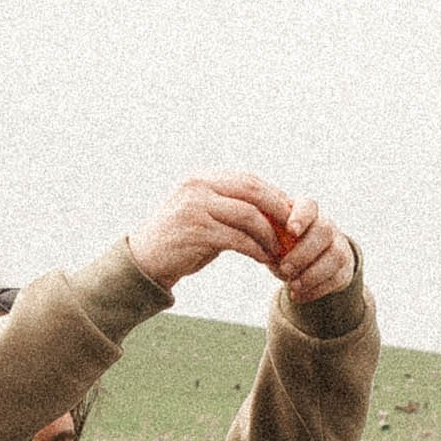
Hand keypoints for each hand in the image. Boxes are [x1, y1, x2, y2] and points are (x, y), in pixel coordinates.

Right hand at [129, 175, 356, 304]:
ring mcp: (196, 208)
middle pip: (252, 191)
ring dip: (269, 234)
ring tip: (279, 249)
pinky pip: (238, 239)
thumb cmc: (179, 240)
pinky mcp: (197, 232)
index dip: (273, 195)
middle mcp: (198, 187)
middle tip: (295, 228)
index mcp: (202, 179)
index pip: (247, 180)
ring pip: (248, 216)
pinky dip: (257, 250)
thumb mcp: (202, 214)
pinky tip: (264, 259)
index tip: (291, 212)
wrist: (144, 261)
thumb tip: (270, 209)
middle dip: (278, 209)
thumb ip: (229, 207)